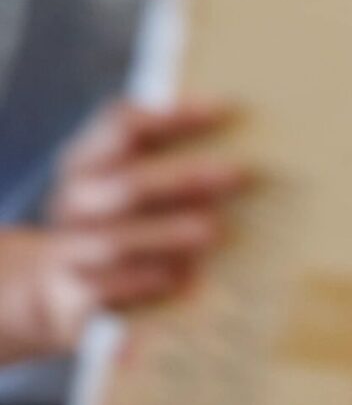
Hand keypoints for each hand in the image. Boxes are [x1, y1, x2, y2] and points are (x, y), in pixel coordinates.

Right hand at [0, 100, 248, 362]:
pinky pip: (106, 290)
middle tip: (238, 172)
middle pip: (129, 184)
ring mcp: (70, 249)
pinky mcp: (72, 296)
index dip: (171, 115)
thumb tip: (248, 135)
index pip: (124, 125)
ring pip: (116, 240)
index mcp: (88, 160)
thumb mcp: (128, 184)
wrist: (50, 287)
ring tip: (212, 230)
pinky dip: (144, 283)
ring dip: (166, 234)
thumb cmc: (117, 223)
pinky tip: (185, 281)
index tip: (224, 108)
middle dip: (185, 178)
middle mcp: (75, 200)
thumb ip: (168, 159)